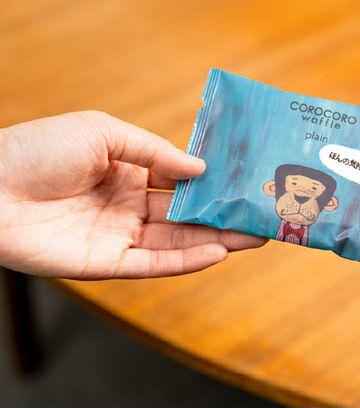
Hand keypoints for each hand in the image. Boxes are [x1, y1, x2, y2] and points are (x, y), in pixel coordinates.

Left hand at [0, 111, 264, 278]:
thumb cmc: (38, 150)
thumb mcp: (103, 132)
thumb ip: (155, 152)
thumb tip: (201, 169)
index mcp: (127, 175)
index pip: (179, 183)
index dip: (211, 186)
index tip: (244, 184)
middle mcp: (128, 208)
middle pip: (186, 217)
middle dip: (225, 218)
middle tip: (263, 217)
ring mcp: (120, 237)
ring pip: (178, 243)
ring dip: (217, 240)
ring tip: (255, 236)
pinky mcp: (109, 264)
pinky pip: (155, 264)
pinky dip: (187, 261)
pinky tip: (218, 252)